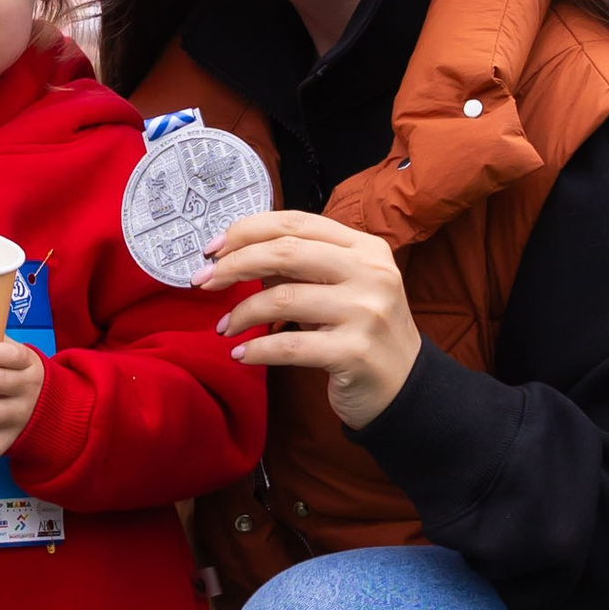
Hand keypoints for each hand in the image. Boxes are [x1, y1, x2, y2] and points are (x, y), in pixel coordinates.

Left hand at [198, 209, 419, 429]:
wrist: (405, 386)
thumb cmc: (362, 331)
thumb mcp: (339, 288)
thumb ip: (299, 267)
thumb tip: (236, 254)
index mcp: (365, 248)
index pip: (296, 222)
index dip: (247, 230)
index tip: (212, 250)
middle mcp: (371, 273)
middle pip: (286, 252)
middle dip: (234, 265)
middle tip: (203, 283)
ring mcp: (367, 312)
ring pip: (283, 299)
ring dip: (241, 313)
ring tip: (224, 327)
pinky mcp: (355, 353)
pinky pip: (290, 346)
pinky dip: (256, 350)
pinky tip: (240, 354)